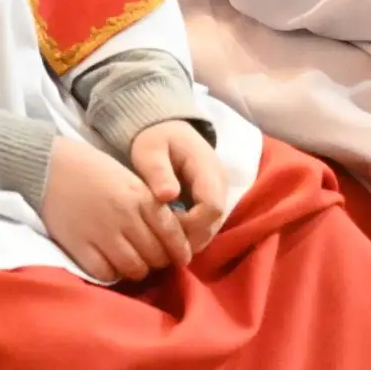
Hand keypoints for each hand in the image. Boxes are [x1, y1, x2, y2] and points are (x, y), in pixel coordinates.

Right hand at [40, 135, 182, 283]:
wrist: (49, 166)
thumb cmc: (92, 170)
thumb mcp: (129, 179)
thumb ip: (149, 205)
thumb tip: (169, 235)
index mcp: (141, 197)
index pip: (172, 233)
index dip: (180, 250)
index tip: (182, 257)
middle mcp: (126, 217)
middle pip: (156, 255)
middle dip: (160, 260)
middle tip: (154, 259)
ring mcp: (102, 233)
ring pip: (134, 268)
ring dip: (138, 269)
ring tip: (133, 263)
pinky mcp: (80, 246)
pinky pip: (106, 273)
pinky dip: (112, 273)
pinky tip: (110, 264)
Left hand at [128, 120, 228, 259]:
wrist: (166, 130)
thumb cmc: (156, 139)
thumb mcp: (150, 150)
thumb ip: (158, 171)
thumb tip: (167, 196)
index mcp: (208, 168)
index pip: (212, 207)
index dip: (190, 224)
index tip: (163, 224)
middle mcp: (220, 183)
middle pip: (214, 223)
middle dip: (189, 236)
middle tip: (159, 237)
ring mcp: (219, 193)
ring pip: (211, 228)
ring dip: (189, 238)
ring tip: (162, 236)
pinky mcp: (212, 200)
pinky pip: (206, 225)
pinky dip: (189, 233)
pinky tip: (168, 232)